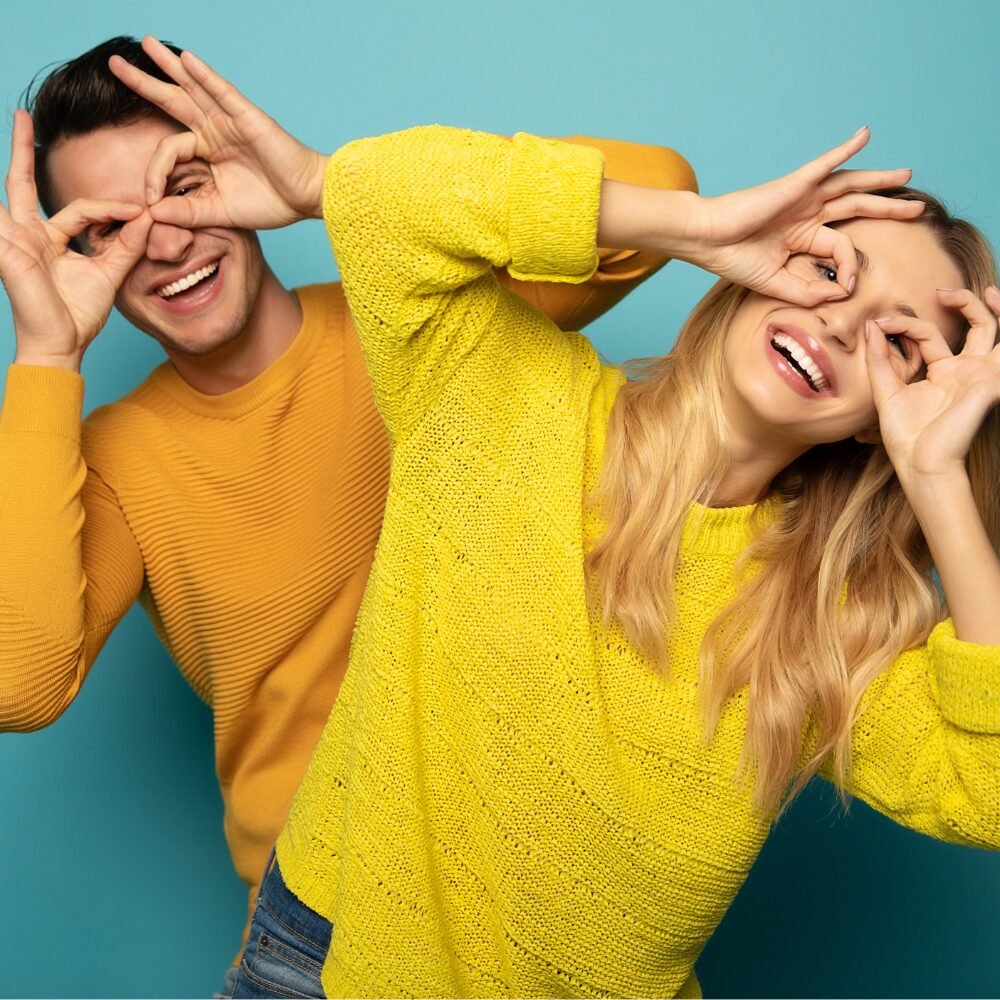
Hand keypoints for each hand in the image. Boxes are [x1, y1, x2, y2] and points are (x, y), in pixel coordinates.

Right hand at [0, 111, 150, 370]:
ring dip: (11, 159)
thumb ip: (126, 245)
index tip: (143, 211)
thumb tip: (149, 217)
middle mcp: (28, 234)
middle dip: (24, 149)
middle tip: (22, 116)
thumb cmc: (79, 316)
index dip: (113, 208)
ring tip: (11, 124)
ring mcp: (14, 239)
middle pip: (25, 183)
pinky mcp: (8, 248)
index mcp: (50, 240)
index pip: (82, 209)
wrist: (62, 345)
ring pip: (13, 190)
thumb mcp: (110, 274)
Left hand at [109, 37, 328, 230]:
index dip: (153, 171)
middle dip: (144, 82)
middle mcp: (216, 131)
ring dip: (168, 65)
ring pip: (193, 87)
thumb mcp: (219, 212)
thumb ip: (186, 211)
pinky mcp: (248, 118)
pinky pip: (223, 92)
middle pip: (173, 100)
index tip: (149, 198)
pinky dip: (205, 75)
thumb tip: (152, 212)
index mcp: (208, 152)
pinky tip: (186, 59)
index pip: (169, 149)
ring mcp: (231, 121)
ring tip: (145, 44)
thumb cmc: (270, 205)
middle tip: (114, 63)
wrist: (306, 199)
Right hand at [678, 127, 923, 305]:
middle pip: (856, 206)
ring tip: (907, 176)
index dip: (851, 266)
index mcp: (802, 237)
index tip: (846, 287)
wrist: (706, 240)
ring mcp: (802, 196)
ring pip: (850, 184)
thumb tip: (843, 292)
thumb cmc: (733, 259)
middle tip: (918, 209)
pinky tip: (866, 134)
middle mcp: (806, 214)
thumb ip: (808, 291)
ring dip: (879, 179)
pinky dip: (846, 149)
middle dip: (888, 207)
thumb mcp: (776, 283)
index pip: (841, 247)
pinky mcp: (794, 184)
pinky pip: (826, 163)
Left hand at [866, 287, 999, 480]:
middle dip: (962, 302)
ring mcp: (980, 375)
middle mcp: (966, 370)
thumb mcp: (885, 390)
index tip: (880, 322)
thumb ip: (879, 359)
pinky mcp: (989, 383)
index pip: (930, 334)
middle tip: (940, 290)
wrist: (918, 462)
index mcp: (943, 372)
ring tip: (981, 290)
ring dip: (992, 308)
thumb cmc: (904, 435)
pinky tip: (997, 309)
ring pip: (995, 331)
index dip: (906, 323)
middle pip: (976, 325)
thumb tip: (872, 325)